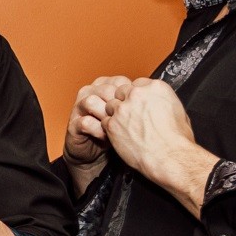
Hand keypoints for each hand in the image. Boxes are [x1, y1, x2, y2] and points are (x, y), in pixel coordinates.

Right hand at [63, 76, 133, 193]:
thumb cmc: (117, 133)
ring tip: (117, 128)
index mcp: (106, 87)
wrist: (95, 154)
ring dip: (106, 115)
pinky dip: (98, 130)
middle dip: (119, 105)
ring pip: (91, 101)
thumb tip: (161, 98)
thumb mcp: (131, 115)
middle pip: (105, 89)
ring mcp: (80, 108)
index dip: (131, 94)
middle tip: (130, 119)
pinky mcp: (74, 125)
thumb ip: (140, 103)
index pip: (119, 81)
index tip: (142, 107)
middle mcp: (91, 94)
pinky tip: (107, 137)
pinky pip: (85, 122)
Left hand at [102, 78, 196, 176]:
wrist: (169, 157)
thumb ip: (163, 102)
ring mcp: (122, 109)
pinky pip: (105, 121)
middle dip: (125, 101)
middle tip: (131, 114)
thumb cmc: (177, 140)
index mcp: (156, 88)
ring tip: (126, 126)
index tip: (139, 102)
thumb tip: (160, 104)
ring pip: (110, 104)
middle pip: (122, 91)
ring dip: (116, 113)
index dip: (138, 94)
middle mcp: (137, 95)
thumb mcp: (179, 112)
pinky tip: (120, 134)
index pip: (138, 83)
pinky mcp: (112, 124)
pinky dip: (110, 127)